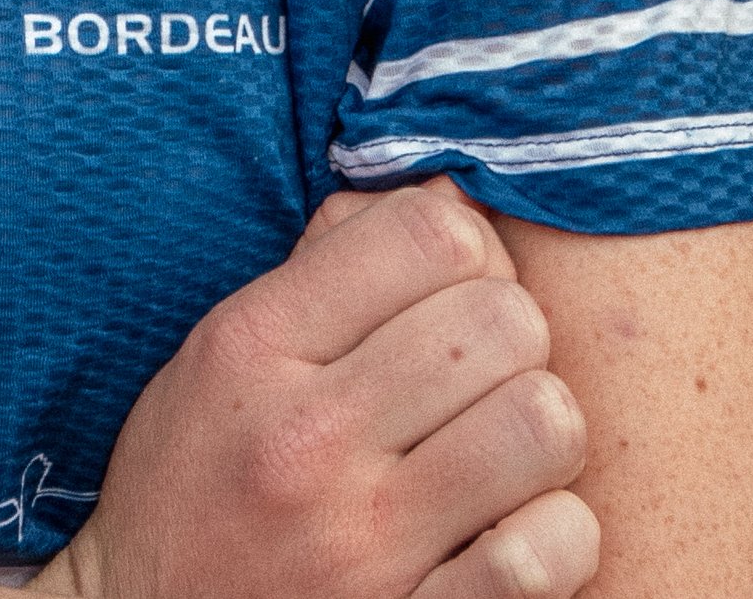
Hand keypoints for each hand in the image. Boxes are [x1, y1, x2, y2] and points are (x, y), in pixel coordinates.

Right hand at [37, 181, 597, 598]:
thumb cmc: (194, 487)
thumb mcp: (218, 355)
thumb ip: (322, 270)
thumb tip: (448, 199)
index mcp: (251, 348)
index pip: (428, 233)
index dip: (464, 247)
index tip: (446, 287)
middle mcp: (307, 437)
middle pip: (502, 319)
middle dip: (510, 335)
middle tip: (478, 373)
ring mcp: (366, 544)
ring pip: (545, 423)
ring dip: (540, 431)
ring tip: (500, 449)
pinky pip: (551, 551)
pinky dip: (557, 534)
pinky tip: (514, 531)